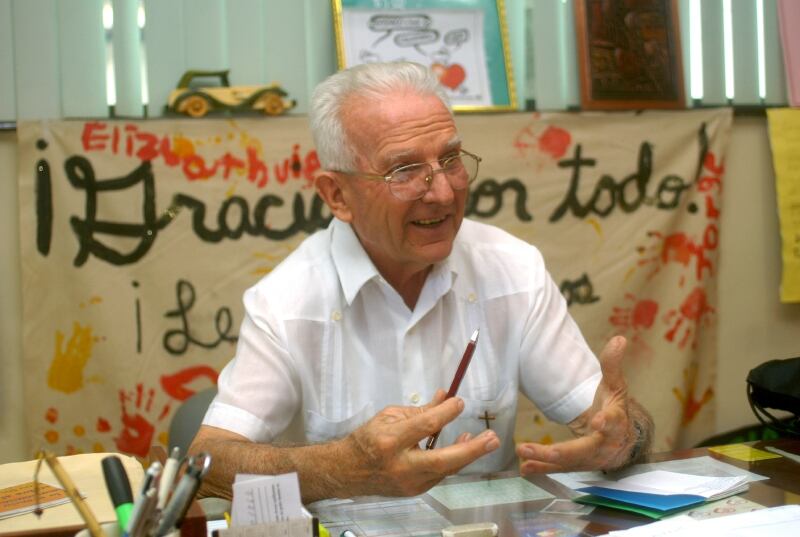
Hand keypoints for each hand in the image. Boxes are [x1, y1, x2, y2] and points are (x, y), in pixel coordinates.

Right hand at [343, 389, 500, 496]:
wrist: (348, 471)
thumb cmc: (368, 438)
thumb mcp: (389, 416)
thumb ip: (419, 409)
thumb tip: (444, 396)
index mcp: (390, 441)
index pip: (424, 426)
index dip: (445, 413)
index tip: (459, 402)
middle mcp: (401, 465)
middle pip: (442, 460)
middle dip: (471, 449)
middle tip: (492, 438)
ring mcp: (409, 482)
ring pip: (446, 470)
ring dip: (468, 454)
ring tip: (487, 440)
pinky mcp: (415, 491)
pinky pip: (440, 474)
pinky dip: (454, 460)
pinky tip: (464, 446)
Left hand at [516, 336, 651, 473]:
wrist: (621, 441)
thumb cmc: (615, 408)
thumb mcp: (615, 386)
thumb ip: (612, 365)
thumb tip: (619, 339)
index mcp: (616, 422)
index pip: (613, 421)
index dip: (607, 422)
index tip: (598, 421)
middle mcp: (604, 445)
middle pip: (584, 450)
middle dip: (561, 451)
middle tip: (541, 450)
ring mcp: (590, 458)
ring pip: (568, 462)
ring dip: (545, 460)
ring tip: (523, 453)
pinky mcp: (577, 465)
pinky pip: (559, 469)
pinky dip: (541, 469)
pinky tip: (524, 468)